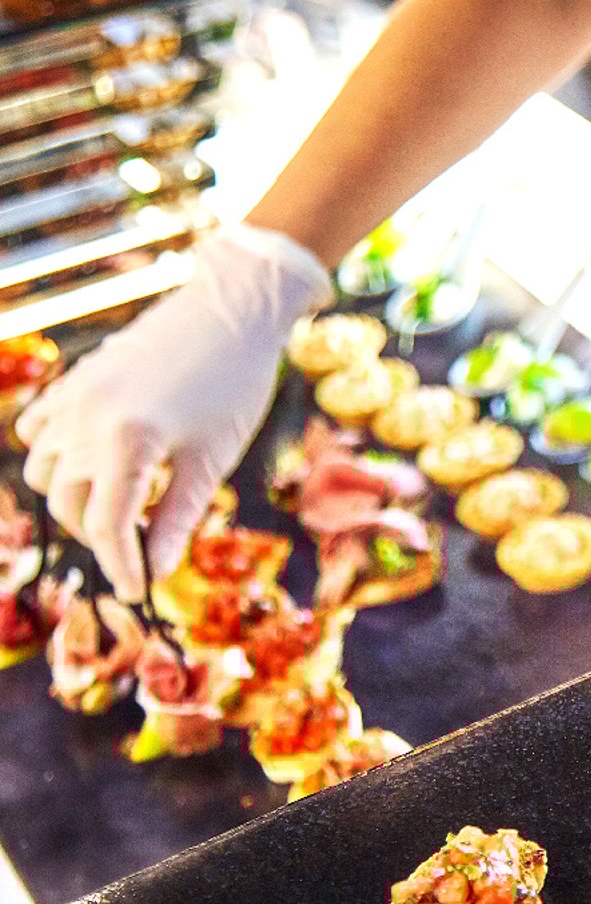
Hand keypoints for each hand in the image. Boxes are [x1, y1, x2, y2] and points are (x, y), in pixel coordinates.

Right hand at [18, 226, 330, 599]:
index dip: (122, 565)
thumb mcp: (212, 460)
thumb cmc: (237, 387)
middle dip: (103, 532)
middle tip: (141, 544)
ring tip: (122, 503)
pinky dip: (54, 454)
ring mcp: (74, 396)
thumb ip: (177, 519)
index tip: (138, 591)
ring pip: (46, 470)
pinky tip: (90, 463)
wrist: (234, 312)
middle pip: (71, 504)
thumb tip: (152, 572)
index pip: (108, 526)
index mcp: (128, 444)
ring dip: (74, 496)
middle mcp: (87, 420)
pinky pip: (39, 429)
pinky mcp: (75, 378)